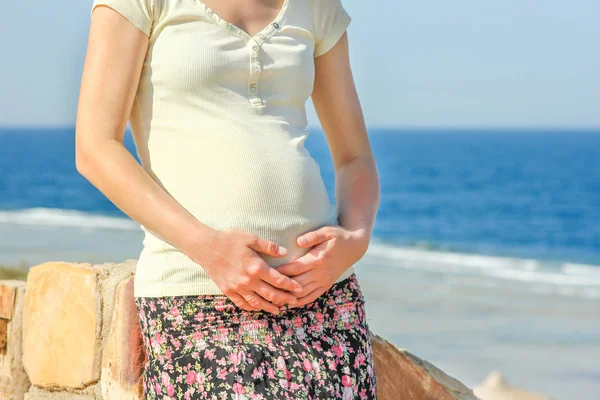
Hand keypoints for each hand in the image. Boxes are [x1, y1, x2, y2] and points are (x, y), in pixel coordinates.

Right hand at [187, 228, 303, 314]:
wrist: (205, 247)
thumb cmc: (228, 239)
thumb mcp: (250, 238)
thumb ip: (269, 247)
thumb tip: (285, 252)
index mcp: (256, 267)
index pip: (279, 280)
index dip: (291, 286)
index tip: (299, 288)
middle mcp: (248, 280)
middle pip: (271, 294)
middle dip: (284, 299)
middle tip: (293, 302)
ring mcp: (238, 288)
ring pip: (258, 303)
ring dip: (270, 307)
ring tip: (279, 310)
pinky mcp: (228, 291)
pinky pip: (242, 303)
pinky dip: (252, 308)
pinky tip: (258, 308)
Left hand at [274, 224, 368, 307]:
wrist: (355, 247)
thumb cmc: (339, 236)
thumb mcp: (327, 231)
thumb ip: (313, 236)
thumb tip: (298, 240)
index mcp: (318, 259)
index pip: (295, 268)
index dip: (281, 272)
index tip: (267, 273)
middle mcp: (321, 273)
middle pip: (297, 283)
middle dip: (281, 287)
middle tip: (265, 289)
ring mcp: (324, 281)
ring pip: (304, 293)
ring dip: (289, 298)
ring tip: (273, 300)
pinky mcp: (327, 285)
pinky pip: (312, 297)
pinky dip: (300, 302)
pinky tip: (290, 304)